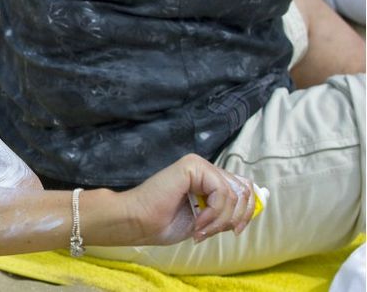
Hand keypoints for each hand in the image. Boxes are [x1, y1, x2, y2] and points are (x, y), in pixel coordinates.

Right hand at [120, 154, 255, 245]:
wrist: (138, 222)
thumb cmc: (164, 223)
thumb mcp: (207, 221)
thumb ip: (228, 211)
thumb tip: (258, 205)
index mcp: (208, 179)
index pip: (244, 187)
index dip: (248, 210)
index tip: (236, 231)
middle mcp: (205, 168)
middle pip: (244, 190)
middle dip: (235, 217)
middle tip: (211, 231)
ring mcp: (199, 165)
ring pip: (234, 194)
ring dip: (220, 219)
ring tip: (200, 229)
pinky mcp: (193, 166)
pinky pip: (221, 191)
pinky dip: (214, 212)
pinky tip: (198, 221)